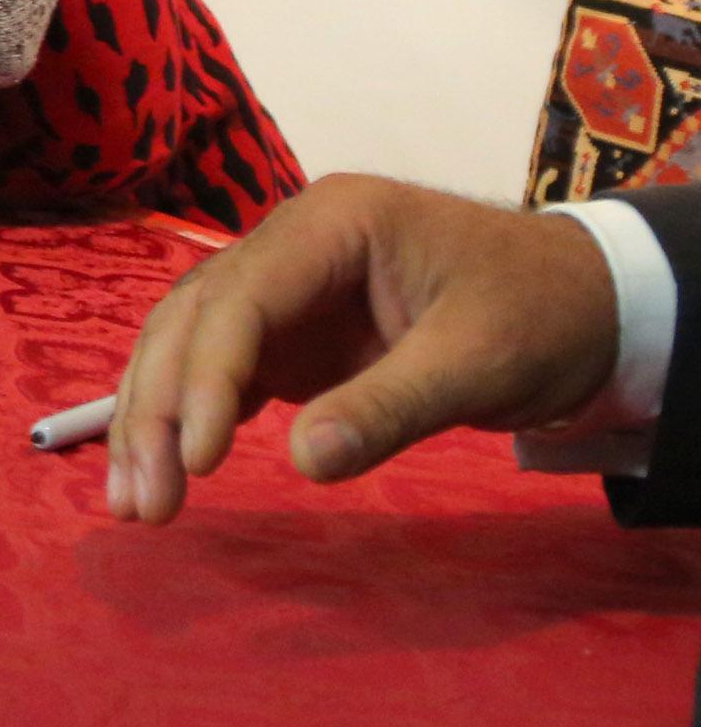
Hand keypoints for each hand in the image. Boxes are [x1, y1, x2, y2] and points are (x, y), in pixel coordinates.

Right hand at [106, 174, 619, 523]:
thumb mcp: (480, 363)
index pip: (240, 296)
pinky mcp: (288, 334)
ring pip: (185, 343)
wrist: (589, 303)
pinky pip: (216, 369)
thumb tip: (303, 464)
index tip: (198, 461)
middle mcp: (287, 244)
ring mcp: (282, 289)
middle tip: (145, 502)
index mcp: (332, 222)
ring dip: (153, 419)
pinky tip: (164, 472)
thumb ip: (391, 407)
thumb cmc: (542, 315)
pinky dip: (184, 420)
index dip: (205, 377)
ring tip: (135, 504)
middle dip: (158, 409)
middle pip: (192, 320)